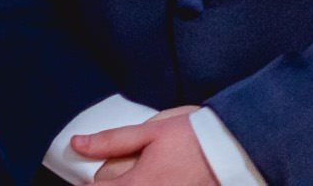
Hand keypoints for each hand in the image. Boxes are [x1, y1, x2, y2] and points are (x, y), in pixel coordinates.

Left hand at [75, 106, 212, 185]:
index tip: (85, 181)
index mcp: (141, 184)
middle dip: (109, 184)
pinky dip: (146, 185)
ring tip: (136, 174)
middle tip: (110, 176)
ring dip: (130, 183)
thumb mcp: (149, 132)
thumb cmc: (193, 138)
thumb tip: (77, 144)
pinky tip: (151, 179)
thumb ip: (111, 141)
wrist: (235, 151)